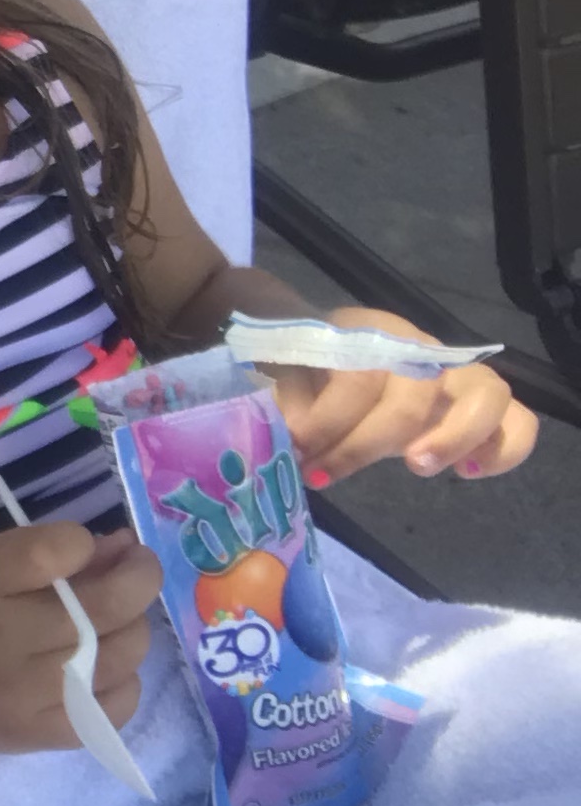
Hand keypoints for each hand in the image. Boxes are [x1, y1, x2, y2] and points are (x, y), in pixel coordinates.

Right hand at [0, 522, 162, 757]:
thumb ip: (34, 550)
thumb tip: (116, 548)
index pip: (52, 553)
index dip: (83, 541)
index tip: (83, 543)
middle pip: (103, 607)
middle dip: (138, 575)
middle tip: (135, 564)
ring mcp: (22, 695)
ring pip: (120, 655)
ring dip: (134, 626)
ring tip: (117, 617)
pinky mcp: (37, 735)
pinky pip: (114, 708)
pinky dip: (126, 681)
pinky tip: (105, 666)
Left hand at [268, 306, 537, 485]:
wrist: (332, 353)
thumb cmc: (311, 366)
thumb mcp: (288, 373)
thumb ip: (288, 397)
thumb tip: (296, 430)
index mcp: (372, 332)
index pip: (360, 374)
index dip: (328, 418)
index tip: (297, 448)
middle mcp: (424, 349)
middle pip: (416, 392)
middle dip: (365, 443)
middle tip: (323, 473)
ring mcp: (458, 376)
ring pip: (488, 396)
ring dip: (455, 437)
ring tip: (414, 466)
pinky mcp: (480, 406)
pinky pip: (517, 422)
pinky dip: (503, 449)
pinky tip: (466, 472)